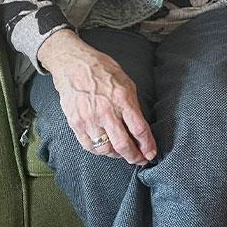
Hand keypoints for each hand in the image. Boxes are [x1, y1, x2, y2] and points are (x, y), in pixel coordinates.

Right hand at [38, 29, 156, 164]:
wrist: (73, 65)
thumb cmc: (103, 71)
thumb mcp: (126, 83)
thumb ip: (133, 106)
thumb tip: (139, 128)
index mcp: (122, 100)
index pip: (139, 130)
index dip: (148, 145)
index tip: (152, 153)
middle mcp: (106, 112)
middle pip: (123, 145)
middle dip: (134, 157)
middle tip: (140, 160)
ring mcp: (89, 119)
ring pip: (106, 149)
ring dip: (118, 155)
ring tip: (124, 153)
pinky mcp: (76, 123)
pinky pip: (89, 146)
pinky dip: (100, 151)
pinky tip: (107, 149)